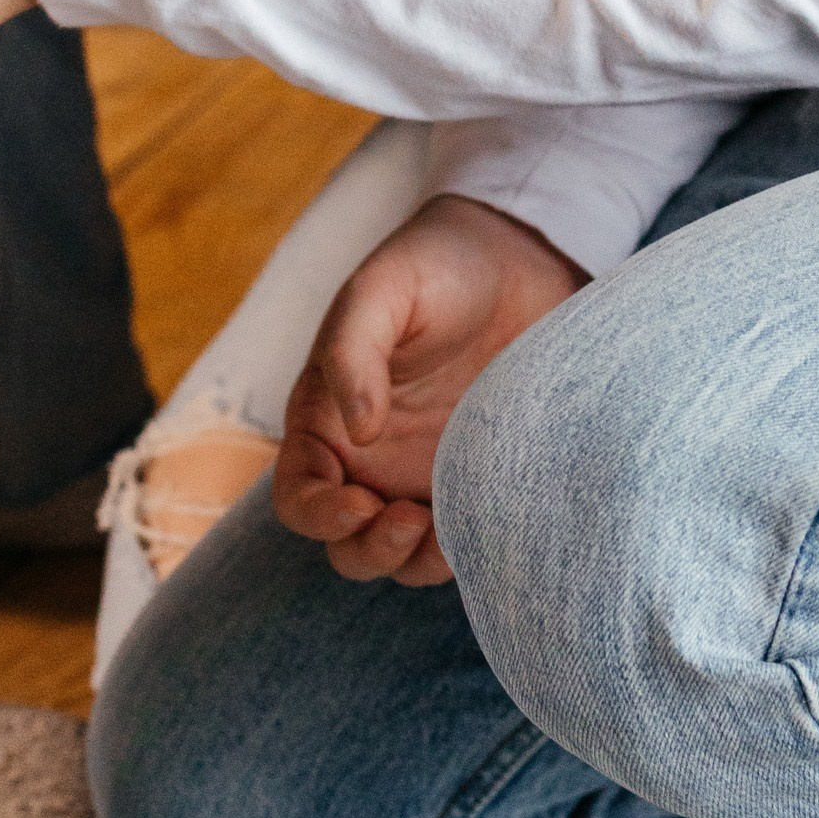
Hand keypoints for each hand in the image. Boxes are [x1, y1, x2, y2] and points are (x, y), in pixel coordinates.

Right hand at [273, 194, 584, 586]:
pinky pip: (461, 537)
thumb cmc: (435, 265)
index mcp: (325, 420)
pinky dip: (467, 548)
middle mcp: (367, 460)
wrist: (519, 255)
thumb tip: (358, 432)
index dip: (320, 516)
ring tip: (449, 531)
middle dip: (371, 550)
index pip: (299, 496)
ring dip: (417, 562)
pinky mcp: (476, 478)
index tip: (361, 504)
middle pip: (346, 544)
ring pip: (403, 557)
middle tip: (412, 521)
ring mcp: (422, 475)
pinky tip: (488, 522)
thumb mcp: (382, 290)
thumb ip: (354, 354)